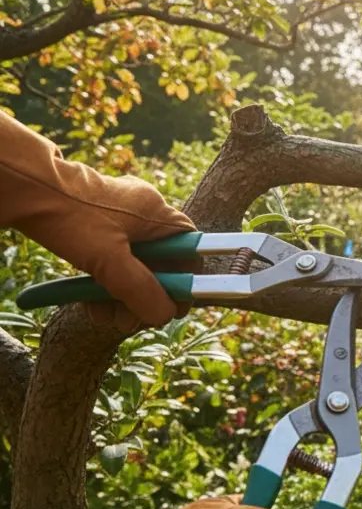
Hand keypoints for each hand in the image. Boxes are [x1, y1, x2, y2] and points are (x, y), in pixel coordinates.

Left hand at [1, 113, 195, 331]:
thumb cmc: (70, 217)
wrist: (22, 187)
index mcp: (158, 214)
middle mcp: (143, 213)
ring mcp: (118, 216)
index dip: (185, 283)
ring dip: (121, 295)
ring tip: (104, 317)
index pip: (191, 251)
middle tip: (129, 321)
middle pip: (160, 263)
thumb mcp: (110, 261)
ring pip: (132, 264)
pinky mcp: (94, 222)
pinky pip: (109, 258)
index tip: (172, 308)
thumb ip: (142, 291)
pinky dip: (103, 281)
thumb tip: (163, 316)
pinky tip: (90, 304)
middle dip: (145, 296)